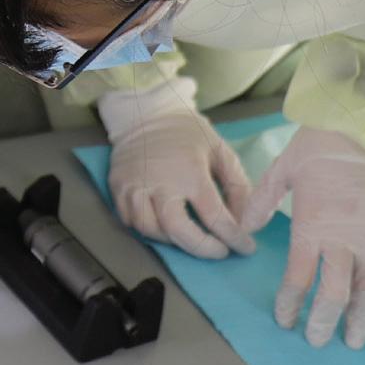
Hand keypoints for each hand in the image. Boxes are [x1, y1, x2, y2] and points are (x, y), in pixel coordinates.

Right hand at [97, 79, 252, 258]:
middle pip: (178, 230)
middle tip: (219, 251)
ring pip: (150, 230)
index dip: (234, 238)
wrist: (146, 113)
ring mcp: (134, 185)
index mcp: (191, 171)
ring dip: (173, 241)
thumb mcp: (221, 152)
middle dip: (202, 248)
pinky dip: (148, 231)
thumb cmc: (188, 133)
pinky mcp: (117, 187)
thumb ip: (237, 187)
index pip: (215, 216)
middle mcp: (160, 181)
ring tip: (191, 237)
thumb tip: (246, 221)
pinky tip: (165, 227)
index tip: (245, 247)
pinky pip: (129, 221)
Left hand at [241, 127, 364, 347]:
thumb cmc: (323, 144)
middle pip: (334, 295)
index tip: (285, 320)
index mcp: (312, 229)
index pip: (298, 279)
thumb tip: (244, 227)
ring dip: (360, 317)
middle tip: (318, 342)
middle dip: (325, 322)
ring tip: (354, 339)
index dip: (290, 303)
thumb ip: (262, 201)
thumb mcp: (282, 168)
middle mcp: (344, 242)